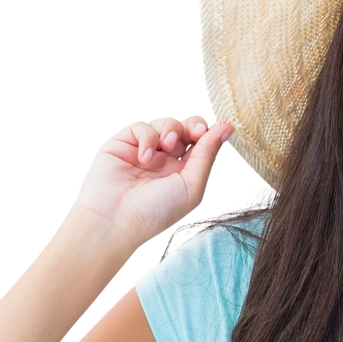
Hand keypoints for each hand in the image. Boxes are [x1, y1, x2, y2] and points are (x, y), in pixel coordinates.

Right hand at [70, 113, 232, 254]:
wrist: (115, 220)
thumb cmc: (156, 212)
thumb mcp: (192, 186)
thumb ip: (208, 155)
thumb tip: (227, 127)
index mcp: (187, 171)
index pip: (203, 141)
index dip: (208, 132)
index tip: (212, 132)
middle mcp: (167, 159)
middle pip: (187, 125)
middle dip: (193, 124)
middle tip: (193, 133)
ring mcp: (146, 149)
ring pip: (166, 120)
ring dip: (171, 129)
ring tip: (167, 146)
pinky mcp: (123, 142)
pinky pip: (140, 124)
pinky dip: (147, 136)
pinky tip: (145, 157)